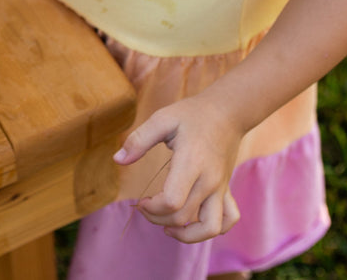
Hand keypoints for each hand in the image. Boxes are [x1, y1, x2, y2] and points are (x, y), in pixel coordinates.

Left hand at [114, 92, 244, 243]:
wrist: (228, 112)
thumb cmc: (192, 114)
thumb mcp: (162, 119)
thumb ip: (138, 140)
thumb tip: (117, 160)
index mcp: (191, 163)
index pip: (171, 202)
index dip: (151, 208)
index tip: (141, 200)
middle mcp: (209, 180)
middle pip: (182, 217)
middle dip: (157, 218)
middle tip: (145, 207)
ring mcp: (220, 187)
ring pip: (211, 227)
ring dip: (188, 235)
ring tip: (168, 227)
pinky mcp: (226, 189)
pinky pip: (228, 220)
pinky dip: (212, 229)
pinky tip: (194, 224)